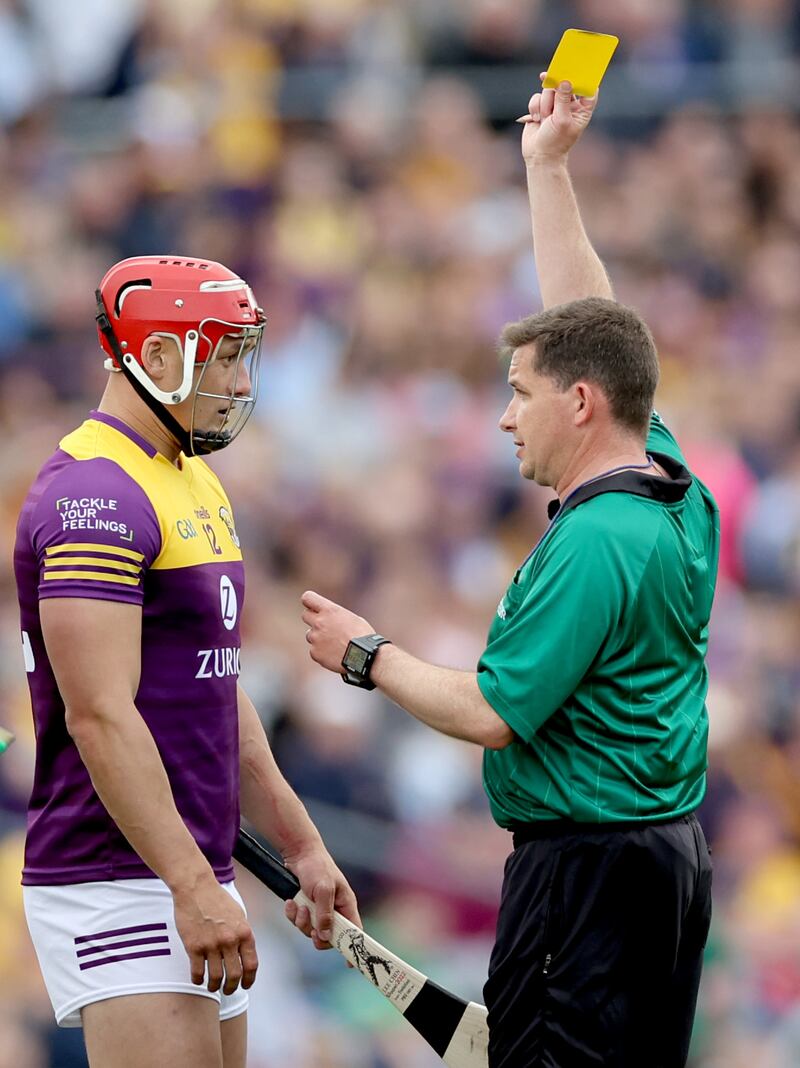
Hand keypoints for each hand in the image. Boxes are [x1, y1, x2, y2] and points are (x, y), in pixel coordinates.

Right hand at [173, 876, 257, 994]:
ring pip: (216, 977)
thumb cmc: (217, 899)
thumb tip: (244, 953)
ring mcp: (211, 945)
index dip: (250, 979)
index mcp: (244, 932)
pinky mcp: (194, 947)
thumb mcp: (239, 914)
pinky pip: (197, 972)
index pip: (251, 964)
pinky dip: (198, 980)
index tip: (246, 985)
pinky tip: (198, 979)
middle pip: (235, 975)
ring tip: (213, 987)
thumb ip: (242, 934)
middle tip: (228, 990)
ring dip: (215, 986)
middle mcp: (230, 941)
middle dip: (232, 987)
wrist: (196, 888)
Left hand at [283, 846, 361, 950]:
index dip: (353, 948)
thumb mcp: (323, 888)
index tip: (350, 965)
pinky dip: (293, 915)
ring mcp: (319, 909)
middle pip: (328, 936)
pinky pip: (299, 921)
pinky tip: (290, 903)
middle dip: (316, 934)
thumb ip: (325, 913)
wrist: (299, 853)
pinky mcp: (306, 907)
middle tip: (310, 928)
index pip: (355, 931)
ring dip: (302, 922)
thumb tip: (325, 936)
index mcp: (346, 904)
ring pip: (311, 930)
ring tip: (299, 906)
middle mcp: (334, 909)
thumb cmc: (317, 866)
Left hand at [301, 590, 371, 674]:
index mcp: (330, 610)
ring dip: (318, 638)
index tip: (313, 606)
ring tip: (334, 644)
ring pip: (310, 635)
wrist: (364, 656)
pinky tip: (334, 654)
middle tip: (324, 626)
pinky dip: (322, 652)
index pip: (308, 598)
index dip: (309, 601)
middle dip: (313, 619)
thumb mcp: (352, 618)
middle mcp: (319, 622)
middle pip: (305, 615)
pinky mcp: (314, 653)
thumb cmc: (363, 637)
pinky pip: (314, 650)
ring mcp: (315, 638)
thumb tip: (331, 619)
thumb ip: (336, 616)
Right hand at [519, 73, 597, 163]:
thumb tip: (565, 80)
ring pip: (548, 89)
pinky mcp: (542, 107)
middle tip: (550, 75)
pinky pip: (537, 97)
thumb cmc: (555, 142)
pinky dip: (535, 107)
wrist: (538, 155)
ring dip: (544, 103)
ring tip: (544, 118)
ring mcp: (555, 105)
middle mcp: (570, 104)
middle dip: (556, 87)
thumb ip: (563, 99)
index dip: (583, 76)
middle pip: (565, 83)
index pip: (587, 87)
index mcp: (582, 109)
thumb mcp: (562, 120)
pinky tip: (535, 119)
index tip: (577, 66)